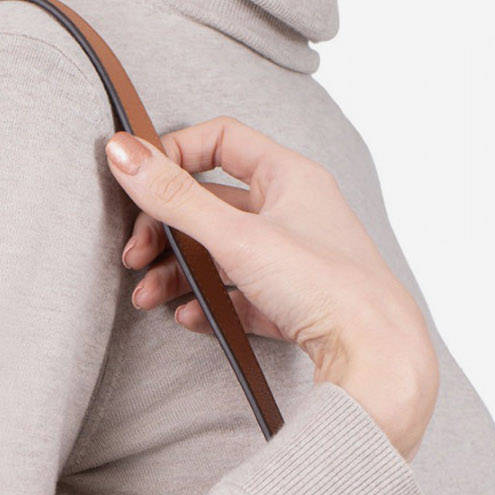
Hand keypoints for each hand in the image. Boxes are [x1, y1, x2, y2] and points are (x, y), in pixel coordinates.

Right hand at [106, 122, 438, 457]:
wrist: (373, 354)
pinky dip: (209, 305)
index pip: (221, 140)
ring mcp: (294, 259)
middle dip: (166, 231)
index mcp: (289, 177)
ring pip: (221, 254)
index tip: (141, 183)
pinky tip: (189, 318)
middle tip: (135, 256)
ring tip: (148, 297)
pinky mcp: (293, 303)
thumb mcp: (236, 235)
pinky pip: (240, 296)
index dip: (175, 155)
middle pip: (212, 205)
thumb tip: (121, 151)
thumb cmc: (322, 284)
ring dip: (178, 273)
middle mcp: (294, 211)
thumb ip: (174, 196)